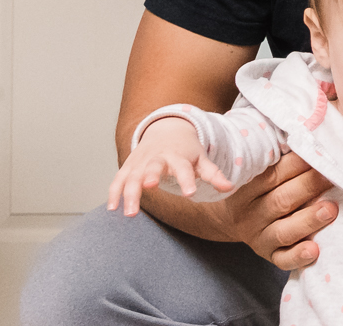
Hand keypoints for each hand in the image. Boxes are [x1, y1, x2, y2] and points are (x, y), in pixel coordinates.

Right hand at [108, 117, 229, 216]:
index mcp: (178, 156)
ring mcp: (141, 162)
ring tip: (129, 214)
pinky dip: (114, 192)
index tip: (190, 193)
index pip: (184, 168)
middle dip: (150, 176)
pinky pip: (118, 179)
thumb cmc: (187, 149)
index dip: (187, 180)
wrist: (167, 129)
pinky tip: (112, 208)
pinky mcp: (128, 166)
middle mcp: (158, 157)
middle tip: (150, 187)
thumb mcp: (202, 158)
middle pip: (153, 167)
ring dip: (129, 193)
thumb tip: (230, 187)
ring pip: (132, 176)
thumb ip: (213, 174)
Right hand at [221, 153, 338, 268]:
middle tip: (332, 177)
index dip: (297, 164)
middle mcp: (251, 213)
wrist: (230, 217)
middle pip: (280, 201)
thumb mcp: (259, 169)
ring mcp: (258, 236)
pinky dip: (297, 257)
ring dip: (308, 220)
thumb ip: (281, 157)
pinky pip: (282, 259)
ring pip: (283, 231)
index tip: (319, 152)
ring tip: (331, 209)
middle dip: (308, 187)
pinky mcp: (268, 255)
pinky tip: (314, 251)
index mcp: (248, 188)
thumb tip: (313, 131)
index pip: (272, 175)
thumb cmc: (259, 185)